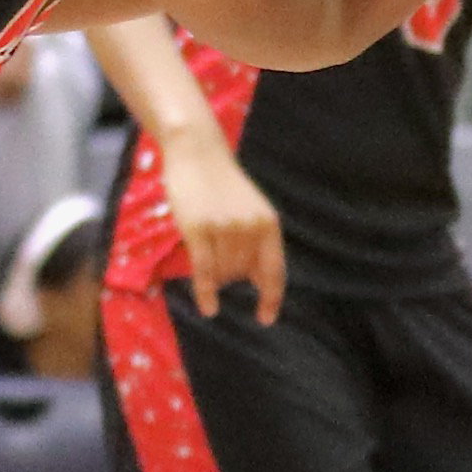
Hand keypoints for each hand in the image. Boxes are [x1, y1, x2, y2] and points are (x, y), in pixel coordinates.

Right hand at [154, 130, 284, 325]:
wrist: (197, 152)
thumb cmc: (221, 184)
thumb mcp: (250, 210)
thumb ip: (257, 242)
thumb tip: (259, 281)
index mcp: (269, 224)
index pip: (275, 271)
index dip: (271, 298)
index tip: (265, 319)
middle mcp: (251, 228)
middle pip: (242, 274)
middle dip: (230, 276)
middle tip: (215, 251)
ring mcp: (225, 229)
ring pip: (223, 273)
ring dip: (215, 275)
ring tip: (205, 248)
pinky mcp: (199, 229)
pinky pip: (205, 271)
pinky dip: (207, 293)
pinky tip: (208, 309)